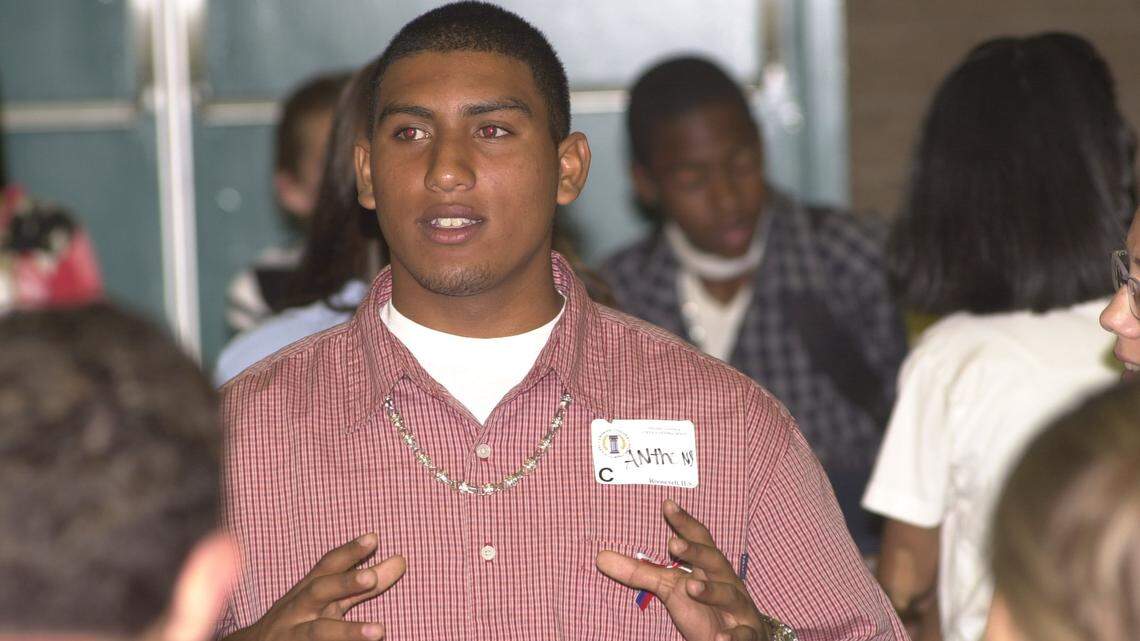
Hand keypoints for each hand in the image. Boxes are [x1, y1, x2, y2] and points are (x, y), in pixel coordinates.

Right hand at [224, 533, 405, 640]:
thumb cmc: (300, 618)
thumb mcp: (328, 599)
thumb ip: (362, 584)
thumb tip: (400, 561)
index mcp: (308, 590)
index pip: (327, 566)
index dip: (349, 552)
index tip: (374, 538)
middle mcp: (297, 610)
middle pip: (318, 592)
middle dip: (343, 583)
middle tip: (371, 577)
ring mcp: (293, 635)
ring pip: (318, 632)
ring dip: (348, 631)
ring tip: (380, 631)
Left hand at [596, 500, 766, 640]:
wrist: (742, 639)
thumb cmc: (705, 607)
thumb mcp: (671, 588)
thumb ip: (639, 573)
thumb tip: (600, 557)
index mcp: (709, 567)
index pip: (698, 540)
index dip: (684, 523)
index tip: (667, 504)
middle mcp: (727, 581)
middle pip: (714, 560)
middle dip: (696, 551)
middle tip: (673, 543)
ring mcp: (739, 608)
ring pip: (729, 594)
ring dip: (712, 591)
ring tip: (691, 587)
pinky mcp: (746, 634)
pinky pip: (742, 634)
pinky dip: (734, 636)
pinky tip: (721, 638)